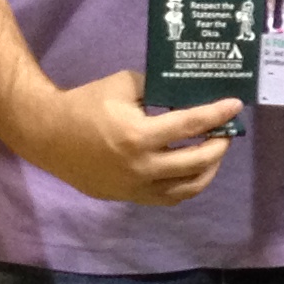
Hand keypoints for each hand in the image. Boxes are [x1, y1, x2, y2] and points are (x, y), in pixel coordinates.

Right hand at [17, 68, 238, 206]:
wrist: (48, 134)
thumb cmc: (86, 104)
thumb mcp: (123, 84)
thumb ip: (157, 88)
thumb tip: (189, 94)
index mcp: (138, 135)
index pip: (190, 126)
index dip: (217, 114)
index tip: (235, 105)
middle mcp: (140, 166)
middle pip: (196, 162)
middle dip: (218, 145)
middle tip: (225, 131)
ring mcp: (134, 186)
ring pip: (186, 188)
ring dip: (207, 170)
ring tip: (213, 152)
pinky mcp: (128, 196)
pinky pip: (167, 198)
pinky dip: (186, 186)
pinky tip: (193, 171)